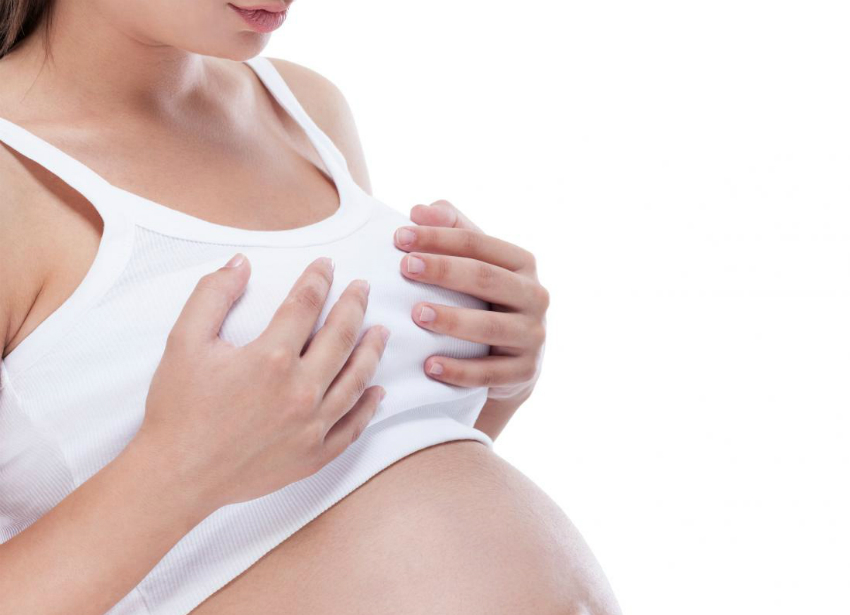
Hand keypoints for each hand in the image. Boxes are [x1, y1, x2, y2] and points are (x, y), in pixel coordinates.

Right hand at [136, 255, 389, 515]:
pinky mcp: (314, 456)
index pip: (306, 304)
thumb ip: (212, 295)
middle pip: (341, 337)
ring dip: (371, 351)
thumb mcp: (184, 342)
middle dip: (354, 306)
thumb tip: (240, 263)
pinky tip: (376, 391)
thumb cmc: (178, 409)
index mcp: (272, 358)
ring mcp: (312, 426)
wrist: (176, 476)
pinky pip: (351, 427)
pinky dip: (368, 408)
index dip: (318, 279)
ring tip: (380, 331)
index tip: (327, 265)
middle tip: (363, 288)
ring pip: (356, 380)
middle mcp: (301, 390)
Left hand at [393, 199, 547, 401]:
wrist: (511, 360)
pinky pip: (489, 372)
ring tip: (416, 314)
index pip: (478, 243)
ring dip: (451, 320)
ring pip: (490, 327)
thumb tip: (419, 210)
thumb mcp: (473, 263)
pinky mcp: (525, 372)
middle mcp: (535, 296)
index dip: (438, 237)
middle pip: (486, 278)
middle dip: (444, 270)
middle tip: (405, 267)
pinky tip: (429, 365)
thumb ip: (450, 230)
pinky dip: (459, 370)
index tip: (399, 237)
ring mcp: (533, 336)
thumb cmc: (484, 300)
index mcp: (522, 263)